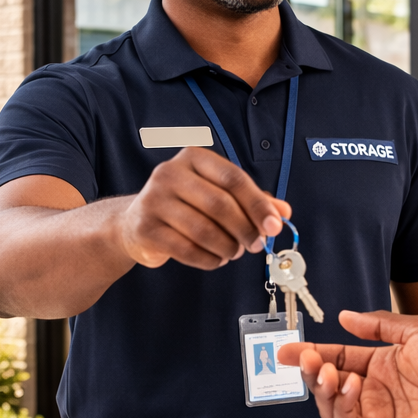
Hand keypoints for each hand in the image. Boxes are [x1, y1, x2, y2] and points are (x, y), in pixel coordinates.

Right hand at [116, 147, 290, 269]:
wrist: (133, 223)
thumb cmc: (183, 206)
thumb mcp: (217, 194)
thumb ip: (251, 201)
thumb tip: (283, 213)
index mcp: (194, 158)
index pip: (234, 178)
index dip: (258, 204)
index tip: (275, 226)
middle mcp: (170, 173)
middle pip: (220, 204)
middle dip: (244, 229)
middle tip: (256, 245)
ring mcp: (154, 200)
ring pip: (204, 230)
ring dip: (227, 247)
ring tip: (233, 252)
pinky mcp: (146, 228)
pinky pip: (187, 249)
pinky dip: (209, 259)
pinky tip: (215, 259)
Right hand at [278, 310, 417, 417]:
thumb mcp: (416, 330)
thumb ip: (378, 325)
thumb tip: (345, 316)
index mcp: (379, 365)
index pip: (336, 358)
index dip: (311, 354)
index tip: (288, 349)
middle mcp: (373, 391)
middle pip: (327, 383)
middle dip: (310, 370)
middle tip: (303, 358)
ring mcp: (375, 415)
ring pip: (332, 406)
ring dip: (322, 387)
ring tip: (326, 371)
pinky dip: (341, 406)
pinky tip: (350, 385)